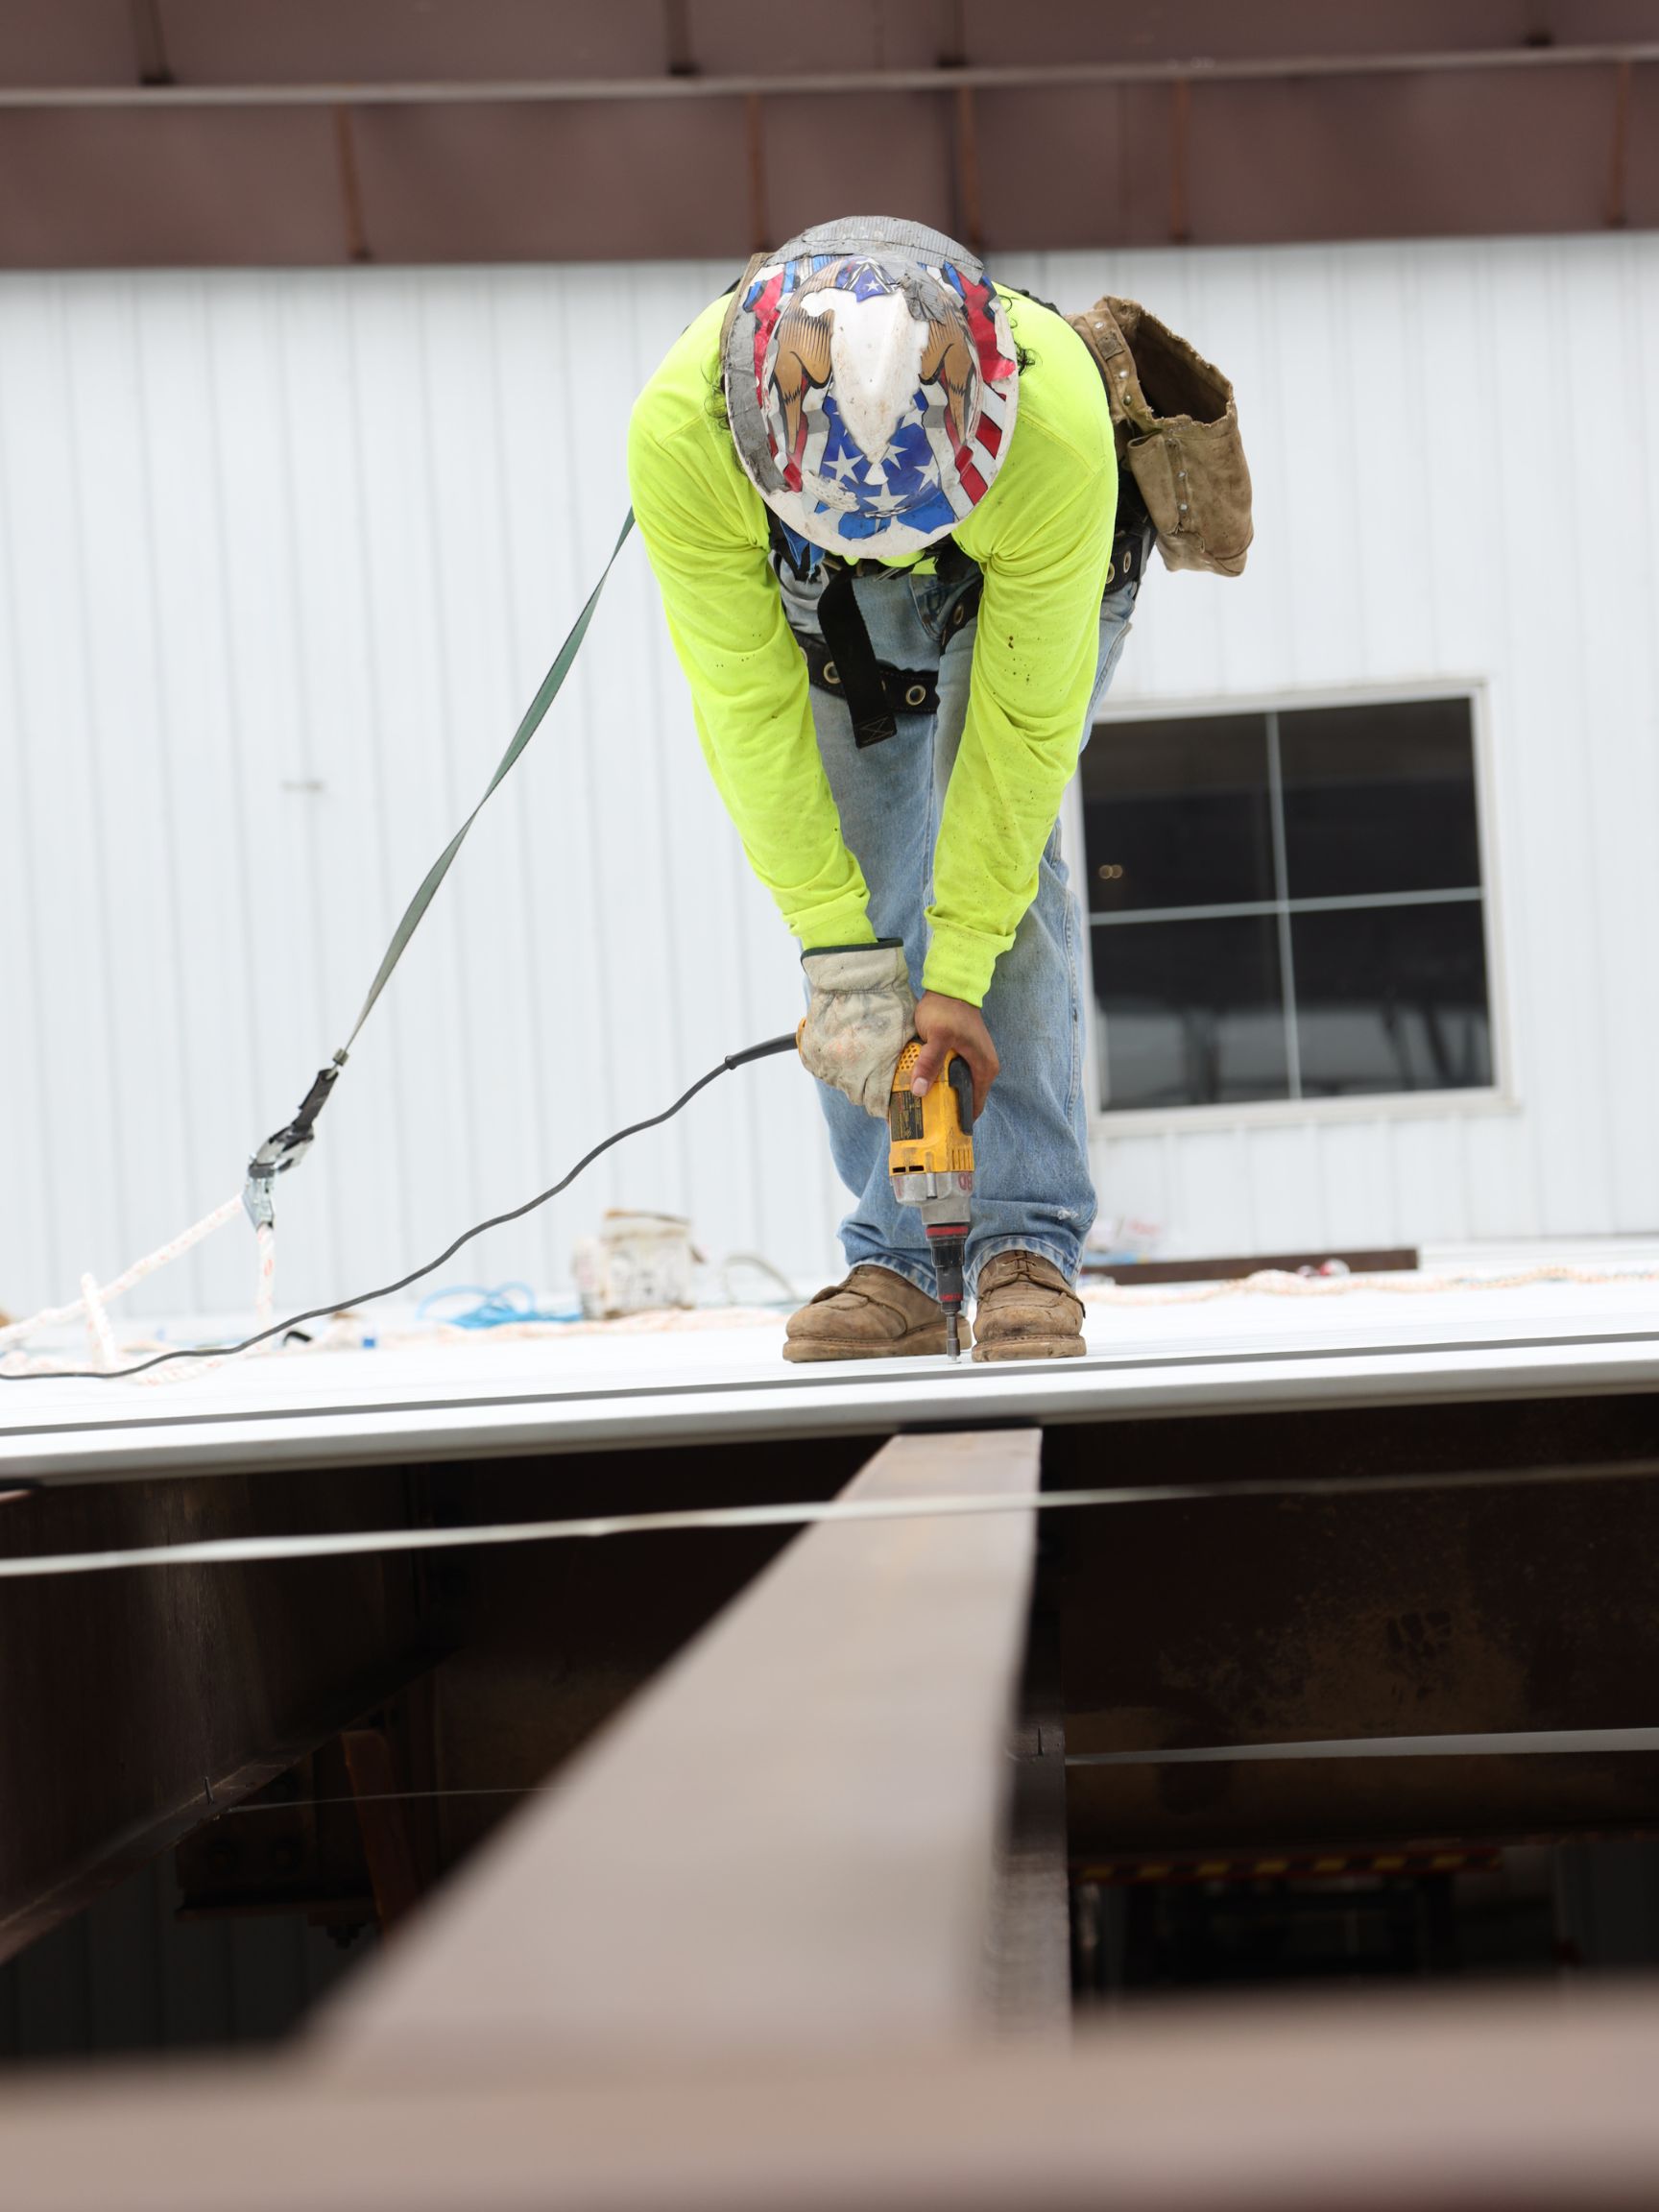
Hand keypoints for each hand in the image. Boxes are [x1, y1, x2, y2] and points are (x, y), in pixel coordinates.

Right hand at [797, 940, 916, 1118]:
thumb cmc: (887, 1001)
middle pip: (857, 1096)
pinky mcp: (812, 1051)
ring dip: (848, 1076)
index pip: (877, 1104)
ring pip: (838, 1082)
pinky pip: (820, 1068)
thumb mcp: (907, 1033)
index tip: (887, 1103)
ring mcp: (828, 1062)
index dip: (884, 1105)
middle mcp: (848, 1071)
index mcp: (876, 1070)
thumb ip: (908, 1060)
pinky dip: (830, 1064)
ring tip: (857, 1060)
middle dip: (867, 1090)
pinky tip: (840, 1053)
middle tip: (873, 1079)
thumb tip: (917, 1077)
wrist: (856, 977)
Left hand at [910, 991, 998, 1117]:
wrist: (950, 986)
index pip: (974, 1107)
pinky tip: (922, 1086)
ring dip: (940, 1095)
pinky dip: (939, 1082)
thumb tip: (919, 1091)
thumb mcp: (938, 1036)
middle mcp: (983, 1069)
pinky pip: (951, 1076)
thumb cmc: (948, 1010)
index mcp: (984, 1069)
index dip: (958, 1121)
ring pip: (956, 1087)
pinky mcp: (961, 1055)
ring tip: (919, 1107)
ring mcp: (973, 1061)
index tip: (939, 1132)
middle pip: (964, 1099)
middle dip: (945, 1110)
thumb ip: (930, 1062)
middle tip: (922, 1122)